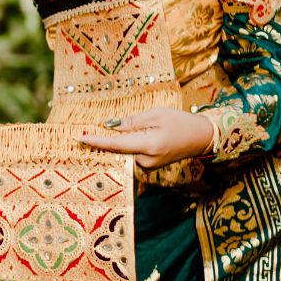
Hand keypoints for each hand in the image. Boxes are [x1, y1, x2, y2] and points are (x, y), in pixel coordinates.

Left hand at [80, 106, 213, 169]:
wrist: (201, 137)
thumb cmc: (180, 122)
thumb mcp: (155, 115)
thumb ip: (132, 122)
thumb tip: (110, 127)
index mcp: (148, 146)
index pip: (116, 145)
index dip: (96, 141)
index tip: (79, 138)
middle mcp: (147, 160)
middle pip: (118, 149)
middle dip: (105, 139)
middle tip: (87, 132)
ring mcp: (148, 166)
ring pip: (124, 151)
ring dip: (119, 140)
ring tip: (132, 128)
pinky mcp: (149, 165)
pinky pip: (131, 153)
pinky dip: (127, 144)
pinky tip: (132, 135)